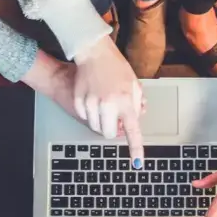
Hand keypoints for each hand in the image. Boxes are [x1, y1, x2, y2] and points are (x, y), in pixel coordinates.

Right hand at [73, 36, 144, 167]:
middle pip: (108, 133)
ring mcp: (91, 103)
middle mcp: (108, 105)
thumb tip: (136, 119)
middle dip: (112, 129)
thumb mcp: (134, 84)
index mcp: (126, 101)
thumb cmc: (116, 67)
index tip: (137, 163)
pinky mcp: (79, 101)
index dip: (135, 149)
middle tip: (114, 116)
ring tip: (103, 103)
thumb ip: (137, 104)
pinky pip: (84, 117)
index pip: (132, 131)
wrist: (94, 53)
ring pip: (95, 127)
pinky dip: (89, 113)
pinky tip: (92, 98)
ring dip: (100, 121)